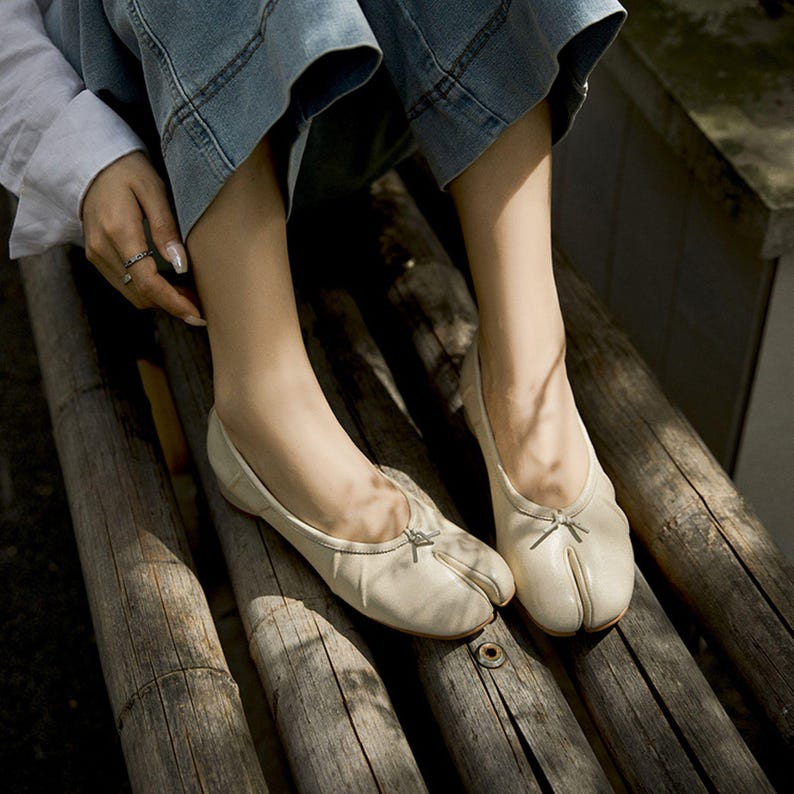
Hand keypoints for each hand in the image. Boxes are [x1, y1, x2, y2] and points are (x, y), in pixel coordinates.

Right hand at [81, 151, 205, 324]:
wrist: (92, 162)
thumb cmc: (128, 171)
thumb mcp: (153, 190)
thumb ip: (165, 228)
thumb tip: (180, 265)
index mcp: (118, 232)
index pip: (147, 282)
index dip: (174, 302)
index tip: (197, 314)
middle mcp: (102, 249)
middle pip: (140, 294)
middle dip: (172, 304)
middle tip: (201, 301)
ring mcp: (96, 255)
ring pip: (132, 294)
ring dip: (161, 300)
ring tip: (189, 293)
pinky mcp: (96, 256)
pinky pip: (125, 284)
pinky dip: (148, 290)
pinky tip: (170, 282)